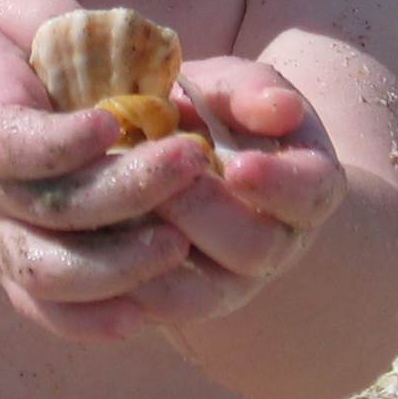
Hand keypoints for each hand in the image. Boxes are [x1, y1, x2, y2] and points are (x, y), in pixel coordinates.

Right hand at [0, 0, 217, 343]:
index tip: (118, 117)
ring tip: (182, 240)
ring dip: (119, 268)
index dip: (63, 141)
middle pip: (50, 213)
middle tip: (195, 157)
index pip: (12, 146)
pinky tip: (146, 313)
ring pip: (49, 277)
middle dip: (129, 191)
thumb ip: (54, 18)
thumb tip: (135, 46)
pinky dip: (89, 324)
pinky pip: (44, 312)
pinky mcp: (6, 268)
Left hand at [125, 57, 345, 326]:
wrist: (173, 150)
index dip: (278, 185)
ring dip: (153, 249)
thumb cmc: (211, 110)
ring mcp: (229, 283)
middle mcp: (276, 245)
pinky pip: (152, 310)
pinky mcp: (178, 302)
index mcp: (305, 187)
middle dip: (200, 209)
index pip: (309, 193)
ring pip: (199, 293)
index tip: (240, 165)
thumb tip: (280, 108)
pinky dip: (119, 281)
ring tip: (113, 202)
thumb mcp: (233, 88)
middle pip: (252, 247)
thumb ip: (250, 93)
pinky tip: (88, 243)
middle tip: (151, 170)